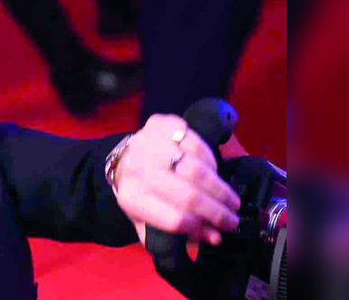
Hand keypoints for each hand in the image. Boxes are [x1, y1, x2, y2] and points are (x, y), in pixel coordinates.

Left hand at [114, 114, 241, 246]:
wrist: (127, 156)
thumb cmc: (142, 191)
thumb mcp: (149, 218)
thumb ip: (178, 232)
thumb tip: (214, 236)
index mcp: (131, 197)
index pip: (173, 219)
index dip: (200, 228)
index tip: (218, 232)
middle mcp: (136, 169)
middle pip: (188, 194)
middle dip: (217, 210)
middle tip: (233, 219)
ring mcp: (148, 143)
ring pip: (196, 168)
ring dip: (219, 187)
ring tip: (230, 200)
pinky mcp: (160, 124)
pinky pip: (196, 143)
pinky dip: (210, 160)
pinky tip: (214, 172)